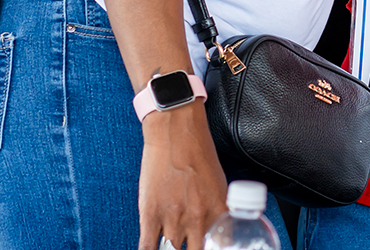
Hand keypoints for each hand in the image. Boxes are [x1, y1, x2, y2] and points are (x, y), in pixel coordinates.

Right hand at [138, 105, 227, 249]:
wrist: (176, 132)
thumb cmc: (198, 154)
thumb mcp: (218, 184)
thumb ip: (218, 210)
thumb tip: (218, 231)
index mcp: (219, 211)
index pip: (222, 247)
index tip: (209, 249)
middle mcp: (198, 219)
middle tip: (189, 247)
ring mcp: (173, 219)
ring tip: (172, 247)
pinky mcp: (151, 215)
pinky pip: (147, 248)